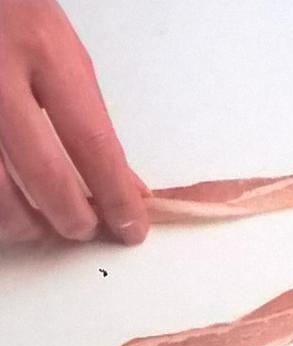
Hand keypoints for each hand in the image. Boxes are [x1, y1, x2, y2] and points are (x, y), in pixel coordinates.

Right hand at [0, 0, 149, 243]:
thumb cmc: (17, 18)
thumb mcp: (63, 54)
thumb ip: (92, 120)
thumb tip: (127, 185)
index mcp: (45, 53)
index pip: (92, 142)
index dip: (114, 196)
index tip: (131, 228)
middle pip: (42, 173)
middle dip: (70, 217)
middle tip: (83, 230)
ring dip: (22, 223)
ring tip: (40, 227)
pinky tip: (6, 209)